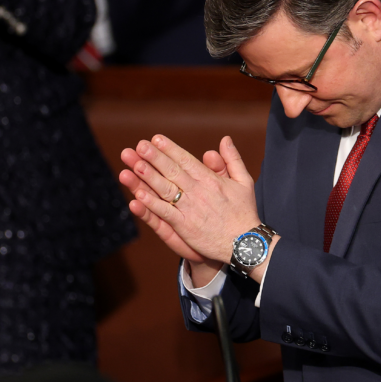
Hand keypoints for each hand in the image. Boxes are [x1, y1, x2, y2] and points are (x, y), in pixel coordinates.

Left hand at [120, 135, 260, 263]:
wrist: (246, 243)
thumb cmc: (245, 212)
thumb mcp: (244, 181)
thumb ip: (232, 159)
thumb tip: (225, 139)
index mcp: (211, 180)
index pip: (186, 160)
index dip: (170, 149)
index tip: (155, 139)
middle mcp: (198, 191)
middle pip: (173, 171)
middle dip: (155, 157)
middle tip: (140, 145)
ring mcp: (190, 209)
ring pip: (166, 189)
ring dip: (149, 177)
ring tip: (135, 164)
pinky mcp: (185, 226)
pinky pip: (166, 213)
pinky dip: (152, 204)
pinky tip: (139, 195)